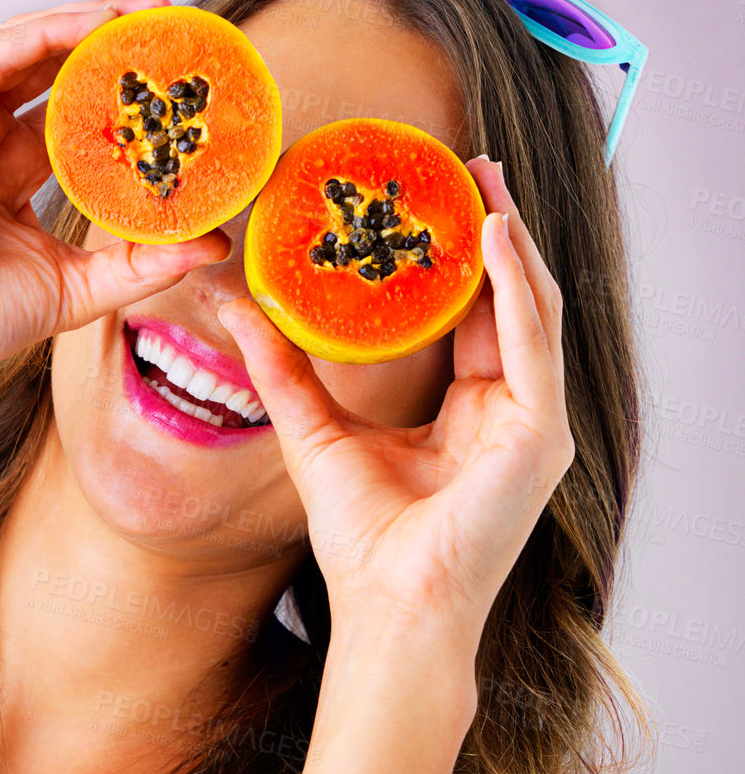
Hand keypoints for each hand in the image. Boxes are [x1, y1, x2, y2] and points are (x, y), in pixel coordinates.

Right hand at [0, 0, 231, 404]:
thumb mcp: (78, 289)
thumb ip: (143, 264)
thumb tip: (212, 243)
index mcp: (8, 177)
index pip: (74, 117)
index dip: (125, 96)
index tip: (180, 84)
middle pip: (53, 70)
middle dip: (112, 43)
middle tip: (172, 27)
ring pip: (26, 50)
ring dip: (86, 25)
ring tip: (143, 15)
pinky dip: (45, 35)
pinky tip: (94, 28)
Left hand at [216, 157, 574, 648]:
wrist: (387, 608)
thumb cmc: (362, 538)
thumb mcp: (314, 432)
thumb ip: (283, 368)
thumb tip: (234, 305)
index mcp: (468, 412)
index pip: (469, 316)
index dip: (454, 257)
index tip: (430, 199)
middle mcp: (509, 411)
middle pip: (507, 301)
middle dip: (492, 230)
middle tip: (469, 164)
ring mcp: (532, 424)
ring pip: (530, 310)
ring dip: (509, 241)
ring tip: (483, 179)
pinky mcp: (539, 437)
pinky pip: (533, 344)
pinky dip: (513, 288)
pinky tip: (491, 235)